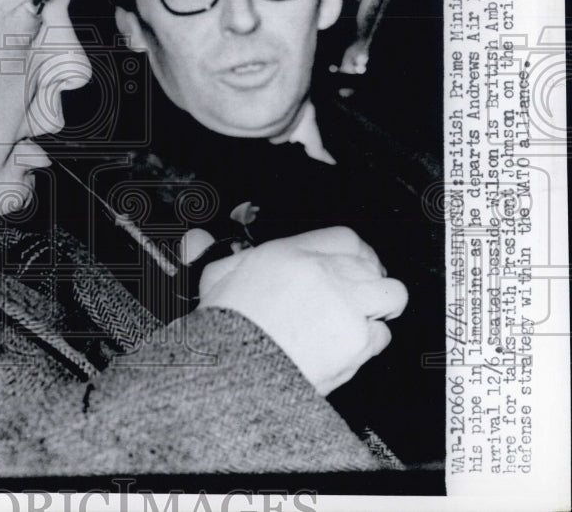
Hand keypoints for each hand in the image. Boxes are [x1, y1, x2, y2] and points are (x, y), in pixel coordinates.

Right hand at [195, 226, 407, 395]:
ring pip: (391, 294)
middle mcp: (323, 273)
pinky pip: (381, 335)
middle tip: (360, 294)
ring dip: (381, 305)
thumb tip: (236, 255)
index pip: (345, 239)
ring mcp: (345, 305)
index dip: (356, 253)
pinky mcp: (357, 340)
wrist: (235, 370)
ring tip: (367, 316)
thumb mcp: (218, 277)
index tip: (356, 264)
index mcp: (290, 254)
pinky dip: (369, 341)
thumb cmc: (224, 328)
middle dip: (368, 281)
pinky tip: (349, 346)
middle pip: (371, 265)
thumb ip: (236, 259)